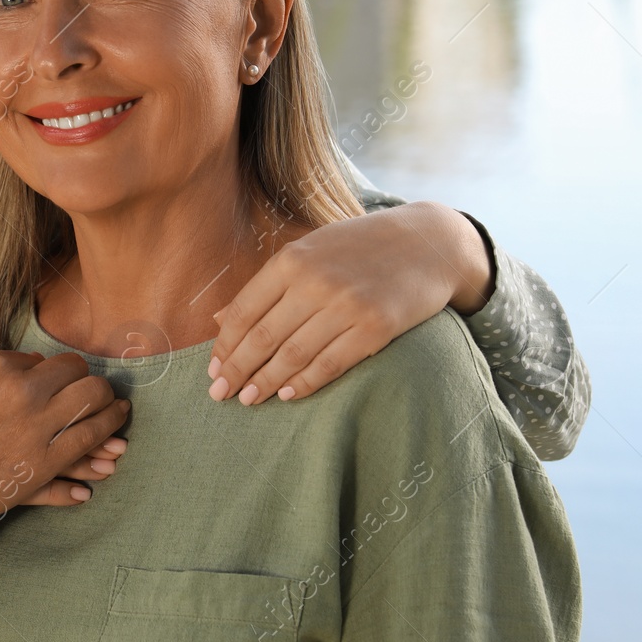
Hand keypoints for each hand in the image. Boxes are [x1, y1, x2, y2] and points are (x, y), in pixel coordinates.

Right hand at [0, 350, 129, 550]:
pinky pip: (92, 436)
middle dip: (84, 379)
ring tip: (117, 405)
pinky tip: (117, 430)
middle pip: (75, 370)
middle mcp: (19, 391)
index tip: (53, 383)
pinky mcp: (47, 462)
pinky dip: (109, 430)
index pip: (39, 359)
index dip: (49, 372)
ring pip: (93, 397)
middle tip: (90, 390)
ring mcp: (36, 426)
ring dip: (108, 400)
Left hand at [208, 201, 491, 404]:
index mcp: (292, 260)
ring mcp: (347, 306)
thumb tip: (217, 320)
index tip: (213, 369)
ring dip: (266, 382)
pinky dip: (305, 383)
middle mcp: (316, 282)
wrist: (428, 243)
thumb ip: (265, 286)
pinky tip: (287, 395)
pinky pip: (331, 364)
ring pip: (294, 355)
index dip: (225, 345)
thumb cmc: (358, 248)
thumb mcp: (308, 252)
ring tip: (248, 399)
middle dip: (238, 370)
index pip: (245, 311)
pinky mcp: (376, 328)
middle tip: (220, 394)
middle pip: (264, 337)